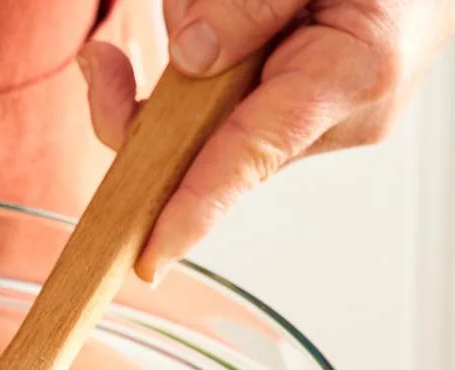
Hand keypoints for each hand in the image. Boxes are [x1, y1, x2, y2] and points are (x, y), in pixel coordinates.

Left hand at [81, 0, 454, 279]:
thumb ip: (252, 4)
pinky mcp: (311, 113)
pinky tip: (219, 22)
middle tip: (101, 61)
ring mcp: (328, 121)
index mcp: (353, 75)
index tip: (146, 259)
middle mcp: (343, 116)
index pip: (249, 155)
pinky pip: (231, 107)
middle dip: (153, 99)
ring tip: (232, 3)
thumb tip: (190, 59)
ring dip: (190, 62)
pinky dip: (207, 68)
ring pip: (212, 119)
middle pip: (209, 143)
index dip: (191, 210)